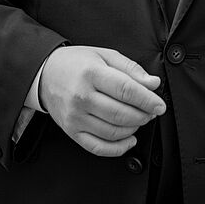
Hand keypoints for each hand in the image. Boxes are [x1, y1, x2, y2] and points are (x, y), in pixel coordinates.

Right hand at [39, 46, 165, 156]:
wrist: (45, 74)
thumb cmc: (76, 63)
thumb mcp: (104, 55)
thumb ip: (130, 68)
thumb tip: (153, 84)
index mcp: (91, 73)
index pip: (126, 90)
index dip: (147, 100)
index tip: (159, 105)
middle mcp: (81, 96)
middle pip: (121, 114)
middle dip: (143, 115)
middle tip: (150, 111)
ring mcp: (75, 116)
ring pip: (113, 132)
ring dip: (133, 129)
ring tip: (138, 120)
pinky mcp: (72, 131)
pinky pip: (99, 147)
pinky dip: (119, 148)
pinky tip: (129, 139)